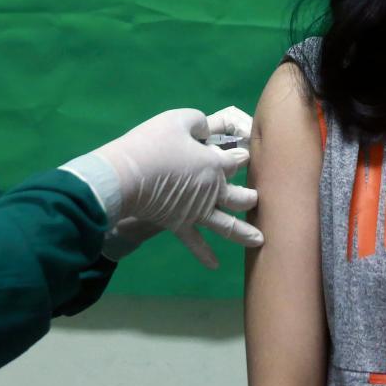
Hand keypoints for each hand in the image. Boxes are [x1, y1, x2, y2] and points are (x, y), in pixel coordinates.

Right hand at [94, 108, 261, 267]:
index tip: (242, 154)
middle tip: (256, 198)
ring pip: (227, 224)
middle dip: (251, 196)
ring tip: (260, 240)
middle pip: (240, 196)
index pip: (238, 161)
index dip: (241, 155)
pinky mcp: (179, 224)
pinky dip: (205, 255)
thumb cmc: (152, 143)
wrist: (125, 176)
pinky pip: (194, 243)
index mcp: (216, 164)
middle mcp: (212, 191)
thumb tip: (206, 129)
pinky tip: (215, 265)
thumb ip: (199, 122)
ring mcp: (197, 211)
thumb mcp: (179, 119)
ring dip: (244, 233)